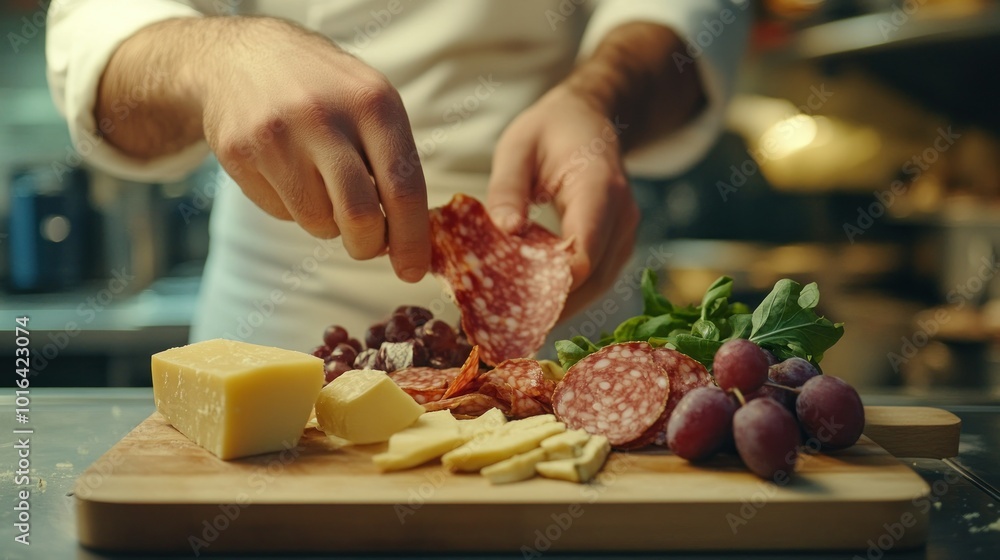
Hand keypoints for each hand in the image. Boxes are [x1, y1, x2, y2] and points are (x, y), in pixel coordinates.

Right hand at [98, 17, 428, 281]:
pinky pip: (281, 212)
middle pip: (360, 217)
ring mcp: (278, 134)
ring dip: (328, 222)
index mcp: (373, 103)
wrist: (241, 56)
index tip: (413, 271)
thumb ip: (395, 162)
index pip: (403, 188)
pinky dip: (292, 208)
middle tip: (367, 245)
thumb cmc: (325, 92)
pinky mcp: (240, 151)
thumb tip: (413, 237)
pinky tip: (286, 171)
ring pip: (318, 222)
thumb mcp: (371, 103)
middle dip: (368, 246)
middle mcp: (326, 117)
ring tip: (319, 183)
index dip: (412, 239)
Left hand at [486, 85, 639, 318]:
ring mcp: (625, 233)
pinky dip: (568, 295)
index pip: (584, 250)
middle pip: (592, 278)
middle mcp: (622, 215)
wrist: (591, 119)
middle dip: (550, 305)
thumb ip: (508, 188)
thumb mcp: (517, 145)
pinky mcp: (618, 245)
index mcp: (598, 186)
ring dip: (559, 306)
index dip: (552, 283)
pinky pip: (596, 280)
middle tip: (505, 327)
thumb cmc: (550, 130)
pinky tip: (535, 304)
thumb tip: (506, 232)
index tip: (511, 302)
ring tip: (516, 323)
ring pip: (597, 287)